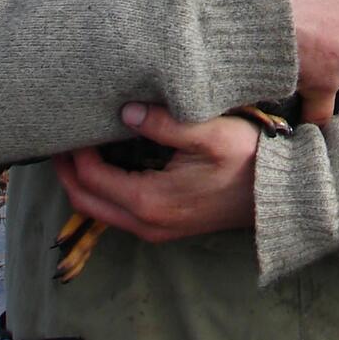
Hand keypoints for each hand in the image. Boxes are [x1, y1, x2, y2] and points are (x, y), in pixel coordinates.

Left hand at [53, 103, 257, 242]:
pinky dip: (102, 187)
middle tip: (58, 137)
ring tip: (78, 145)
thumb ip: (163, 122)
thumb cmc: (248, 160)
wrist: (280, 195)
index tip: (69, 123)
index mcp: (150, 201)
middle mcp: (146, 223)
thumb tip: (123, 111)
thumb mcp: (208, 133)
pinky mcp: (164, 225)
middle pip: (84, 201)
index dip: (74, 151)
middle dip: (66, 170)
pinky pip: (117, 210)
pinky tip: (107, 160)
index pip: (91, 177)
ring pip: (98, 209)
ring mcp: (155, 229)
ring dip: (82, 180)